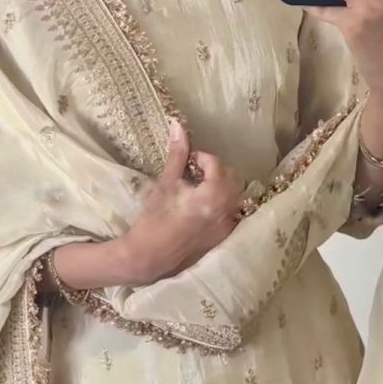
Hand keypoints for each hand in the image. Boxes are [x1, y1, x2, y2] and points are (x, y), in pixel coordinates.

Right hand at [121, 121, 244, 284]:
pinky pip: (230, 214)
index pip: (217, 164)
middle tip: (194, 172)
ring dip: (220, 187)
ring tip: (198, 189)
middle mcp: (226, 211)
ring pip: (234, 197)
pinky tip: (202, 208)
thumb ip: (177, 156)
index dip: (201, 157)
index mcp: (214, 195)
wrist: (148, 258)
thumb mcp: (165, 185)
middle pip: (232, 179)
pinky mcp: (222, 239)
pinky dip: (221, 205)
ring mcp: (226, 227)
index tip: (188, 160)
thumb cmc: (153, 220)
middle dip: (215, 170)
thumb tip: (178, 125)